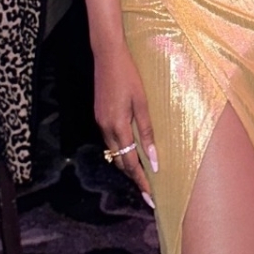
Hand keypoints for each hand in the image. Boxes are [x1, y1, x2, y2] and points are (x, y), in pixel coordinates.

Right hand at [94, 41, 157, 204]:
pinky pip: (111, 140)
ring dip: (127, 164)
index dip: (141, 181)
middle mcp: (105, 128)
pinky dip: (121, 150)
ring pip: (114, 152)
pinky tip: (132, 151)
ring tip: (143, 175)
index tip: (150, 197)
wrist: (108, 55)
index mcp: (117, 126)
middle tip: (149, 192)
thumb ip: (147, 132)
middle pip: (119, 162)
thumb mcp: (143, 103)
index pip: (129, 163)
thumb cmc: (130, 76)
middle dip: (134, 177)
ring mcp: (100, 122)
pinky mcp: (100, 115)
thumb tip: (153, 159)